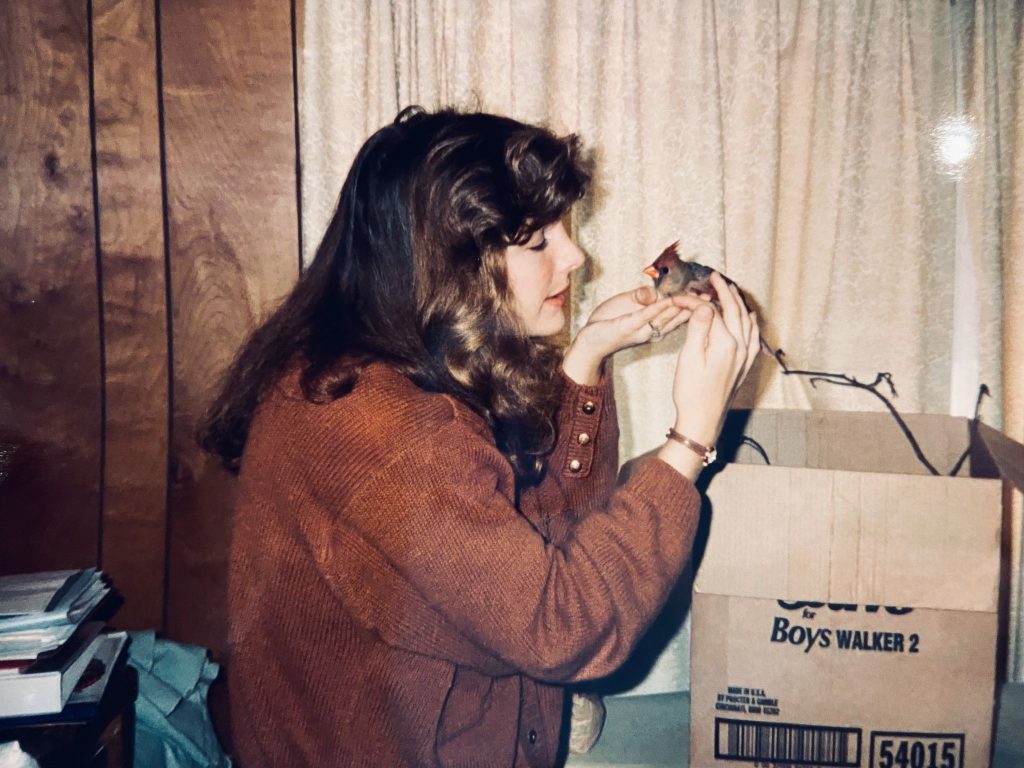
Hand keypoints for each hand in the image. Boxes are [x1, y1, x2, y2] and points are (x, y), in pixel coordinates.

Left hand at [562, 287, 698, 385]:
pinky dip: (658, 307)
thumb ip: (645, 295)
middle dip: (694, 307)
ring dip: (681, 306)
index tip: (708, 295)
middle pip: (678, 318)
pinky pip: (647, 316)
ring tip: (696, 296)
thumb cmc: (609, 321)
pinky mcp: (630, 326)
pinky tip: (669, 299)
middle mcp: (653, 330)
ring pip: (667, 317)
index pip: (679, 314)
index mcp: (655, 325)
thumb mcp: (629, 303)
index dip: (693, 305)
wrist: (589, 339)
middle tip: (711, 296)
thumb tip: (659, 290)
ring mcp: (642, 329)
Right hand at [659, 273, 759, 478]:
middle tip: (715, 278)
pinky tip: (750, 318)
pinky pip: (753, 337)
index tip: (681, 296)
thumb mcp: (689, 357)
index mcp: (725, 343)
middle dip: (725, 292)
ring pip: (746, 321)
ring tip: (730, 290)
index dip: (696, 300)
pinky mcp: (744, 366)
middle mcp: (740, 347)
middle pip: (734, 311)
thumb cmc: (692, 392)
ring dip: (738, 303)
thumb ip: (699, 328)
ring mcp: (745, 357)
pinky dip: (751, 323)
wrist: (702, 420)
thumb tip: (704, 305)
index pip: (711, 311)